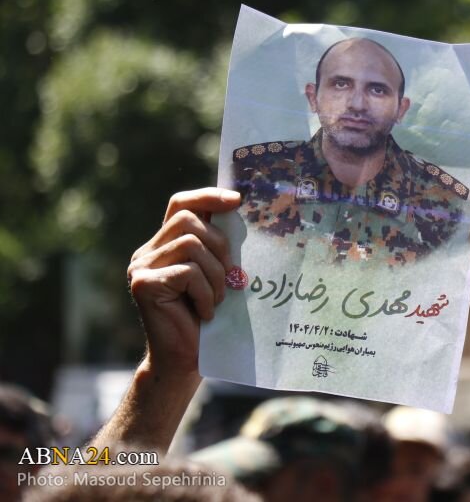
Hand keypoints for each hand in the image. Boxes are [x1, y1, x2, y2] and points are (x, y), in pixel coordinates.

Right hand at [127, 188, 239, 377]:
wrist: (183, 361)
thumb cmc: (205, 317)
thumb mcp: (215, 275)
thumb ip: (217, 247)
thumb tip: (241, 213)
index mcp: (164, 245)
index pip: (181, 204)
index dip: (207, 196)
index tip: (237, 200)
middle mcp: (147, 252)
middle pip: (188, 220)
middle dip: (220, 244)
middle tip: (232, 276)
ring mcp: (141, 267)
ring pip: (191, 245)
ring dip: (216, 274)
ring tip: (217, 300)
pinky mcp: (144, 284)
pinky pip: (188, 272)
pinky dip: (206, 293)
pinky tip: (205, 313)